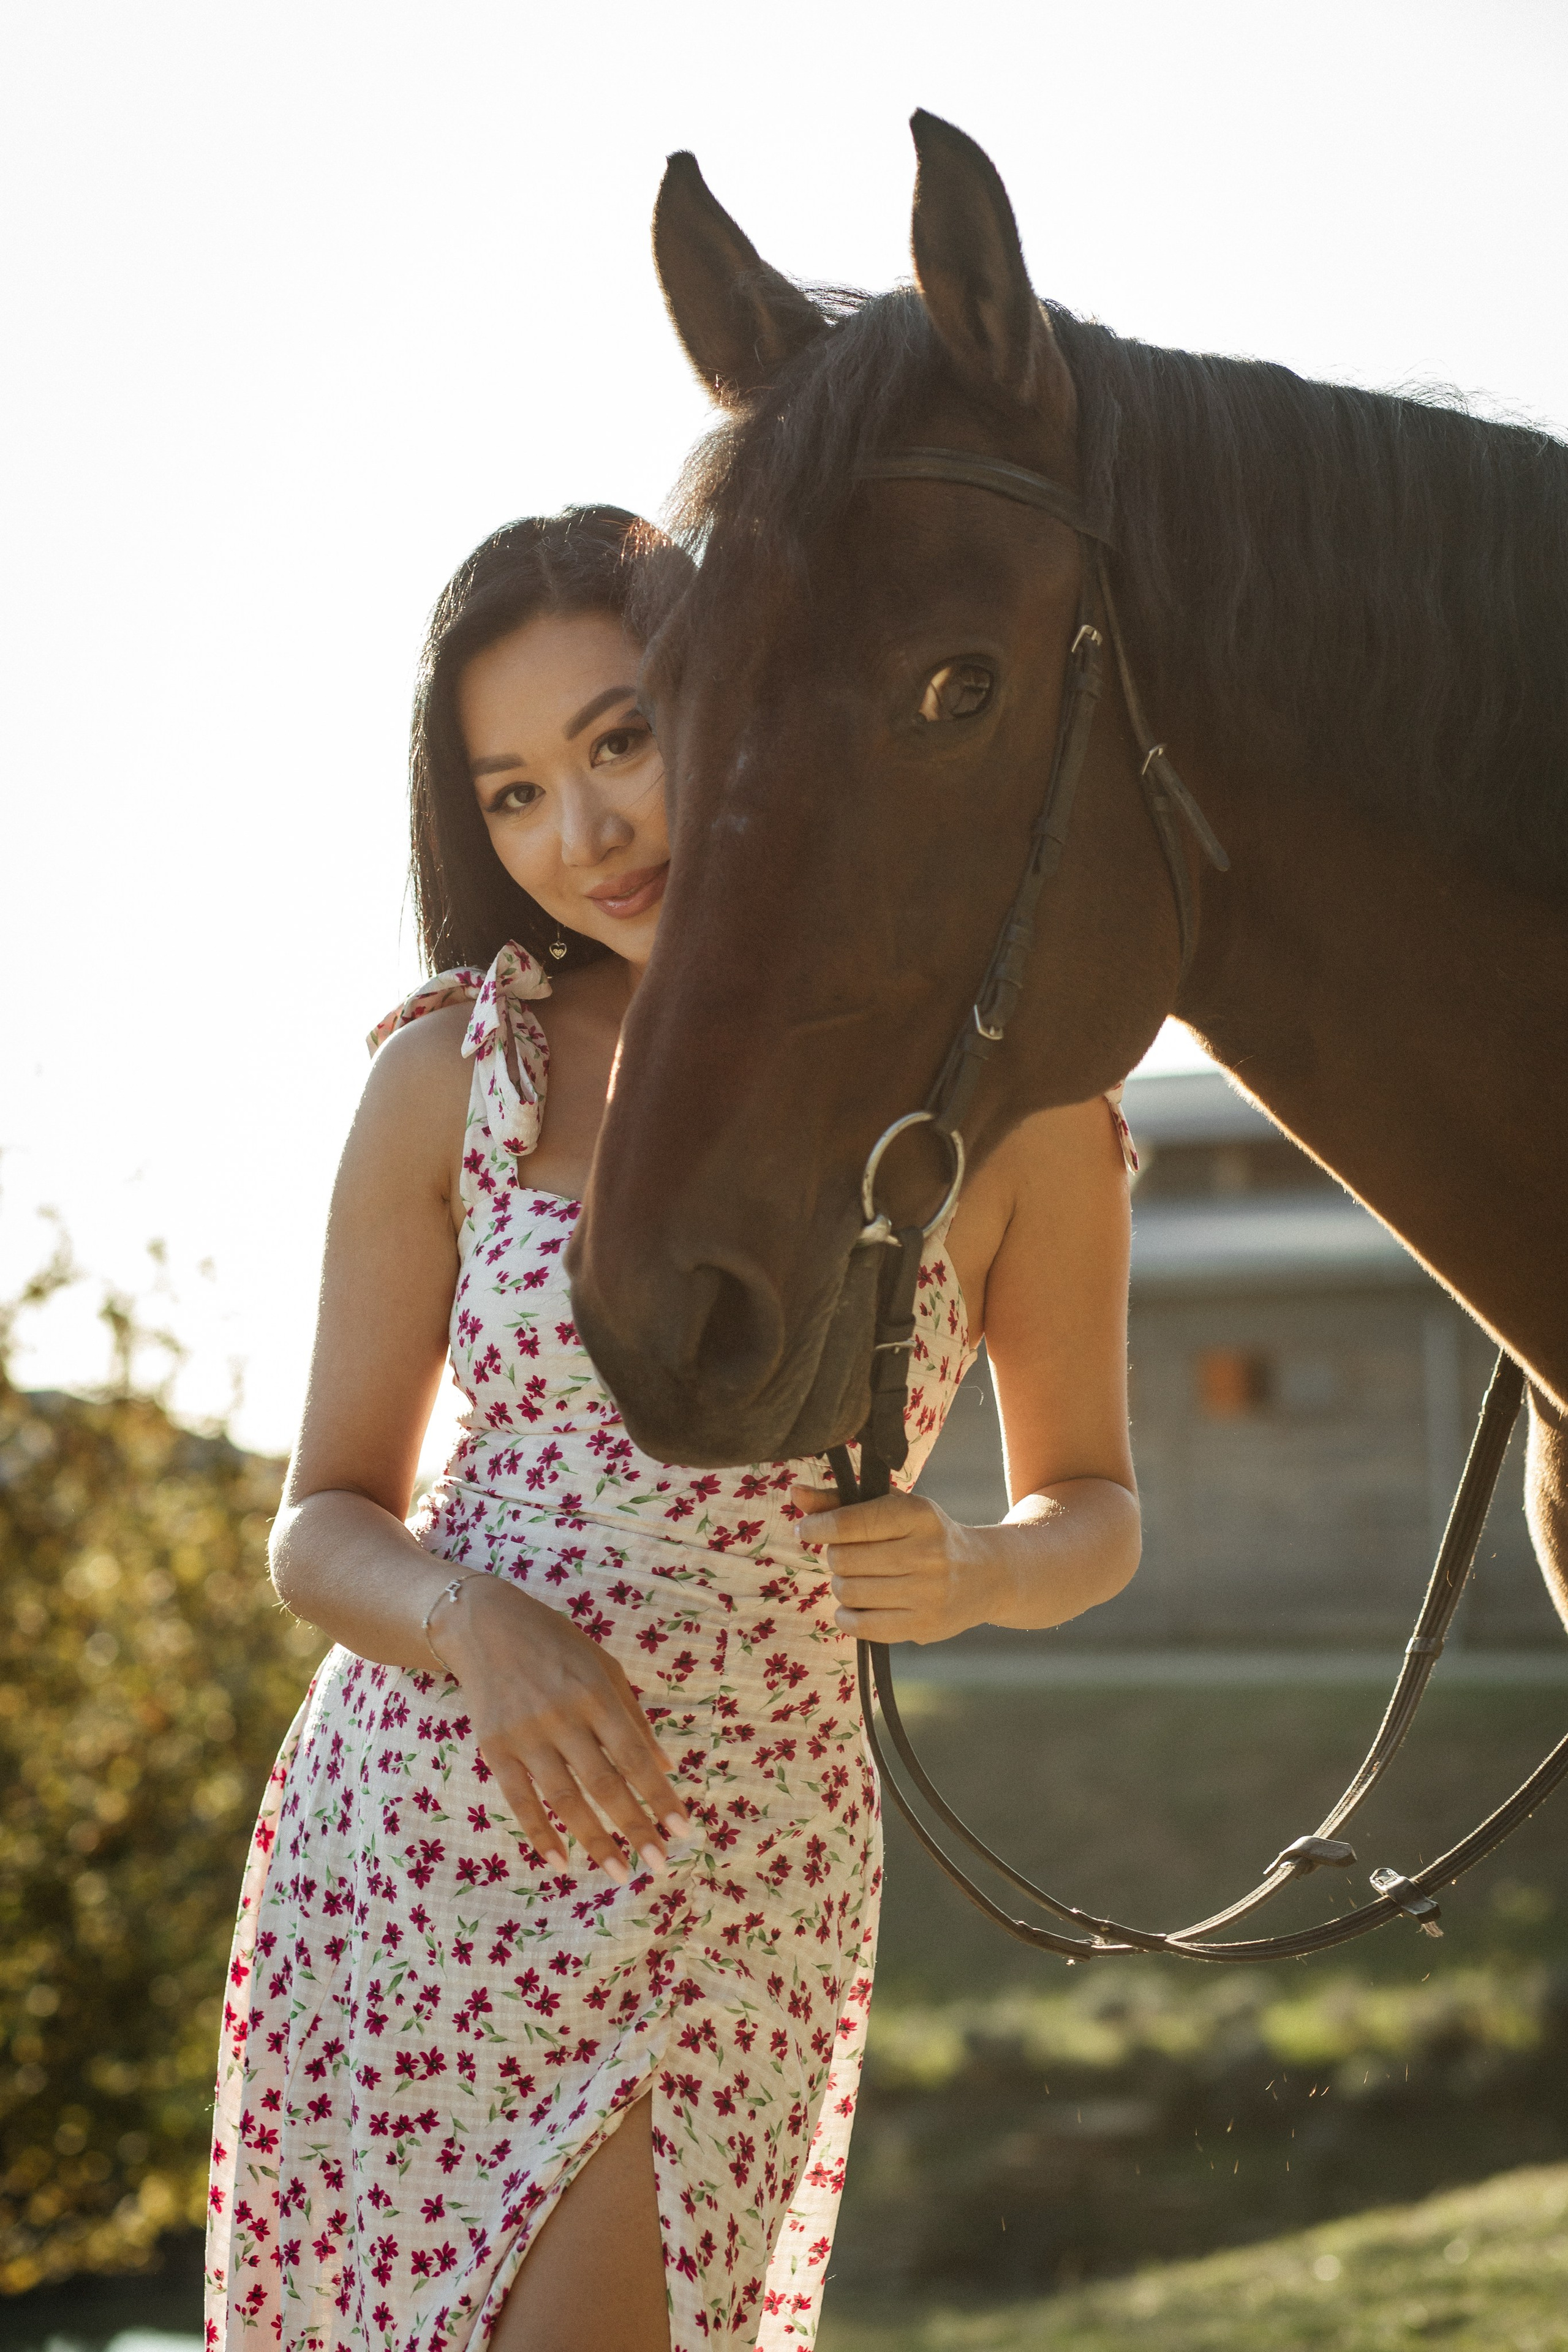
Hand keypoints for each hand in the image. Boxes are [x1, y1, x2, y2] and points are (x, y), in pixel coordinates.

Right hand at [436, 1575, 690, 1883]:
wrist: (486, 1625)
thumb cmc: (558, 1646)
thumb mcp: (605, 1668)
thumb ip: (634, 1718)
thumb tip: (666, 1768)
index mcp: (596, 1694)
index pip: (634, 1756)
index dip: (659, 1797)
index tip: (683, 1831)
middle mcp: (562, 1716)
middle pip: (603, 1784)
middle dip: (634, 1828)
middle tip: (658, 1866)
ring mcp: (525, 1734)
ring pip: (564, 1799)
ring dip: (595, 1841)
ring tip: (619, 1872)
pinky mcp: (494, 1747)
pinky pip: (519, 1800)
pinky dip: (540, 1834)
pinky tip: (561, 1861)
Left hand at [792, 1485, 993, 1644]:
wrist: (986, 1574)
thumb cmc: (927, 1535)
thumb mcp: (896, 1508)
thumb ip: (842, 1501)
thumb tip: (795, 1494)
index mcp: (919, 1515)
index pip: (853, 1522)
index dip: (819, 1526)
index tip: (806, 1529)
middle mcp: (927, 1553)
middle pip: (845, 1559)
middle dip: (835, 1557)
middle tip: (845, 1556)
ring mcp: (928, 1593)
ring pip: (850, 1592)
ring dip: (841, 1586)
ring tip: (856, 1579)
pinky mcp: (924, 1626)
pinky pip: (863, 1626)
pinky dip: (847, 1616)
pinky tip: (856, 1606)